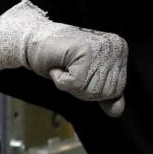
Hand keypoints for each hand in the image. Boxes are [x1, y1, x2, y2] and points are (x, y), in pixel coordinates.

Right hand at [0, 0, 126, 116]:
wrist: (33, 42)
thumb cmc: (59, 59)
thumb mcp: (87, 79)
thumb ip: (105, 94)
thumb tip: (117, 112)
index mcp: (119, 50)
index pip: (116, 90)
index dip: (91, 88)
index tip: (79, 70)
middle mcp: (115, 47)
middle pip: (105, 93)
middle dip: (82, 87)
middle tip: (70, 68)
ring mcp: (101, 48)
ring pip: (91, 91)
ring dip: (71, 84)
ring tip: (65, 64)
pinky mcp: (85, 52)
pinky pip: (75, 85)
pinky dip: (60, 80)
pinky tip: (58, 63)